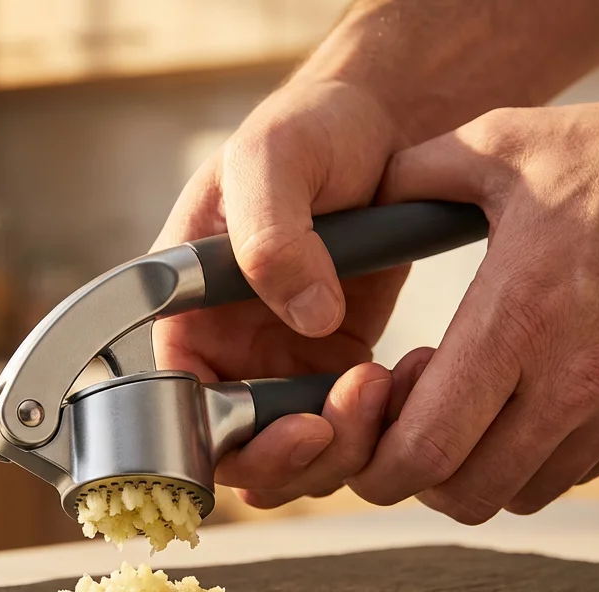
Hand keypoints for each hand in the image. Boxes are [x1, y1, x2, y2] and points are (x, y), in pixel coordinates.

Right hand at [152, 80, 411, 508]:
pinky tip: (414, 376)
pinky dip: (384, 425)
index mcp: (184, 315)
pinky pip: (352, 430)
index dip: (235, 444)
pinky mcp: (335, 368)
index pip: (184, 416)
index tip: (302, 427)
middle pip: (246, 456)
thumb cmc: (305, 129)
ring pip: (303, 458)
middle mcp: (226, 353)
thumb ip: (272, 235)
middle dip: (304, 456)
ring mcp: (281, 366)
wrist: (372, 126)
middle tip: (356, 406)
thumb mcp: (273, 159)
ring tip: (392, 379)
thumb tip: (306, 318)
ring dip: (351, 445)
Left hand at [350, 91, 598, 521]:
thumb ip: (411, 176)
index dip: (375, 461)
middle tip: (414, 413)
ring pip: (519, 495)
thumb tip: (357, 209)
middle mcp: (574, 380)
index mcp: (519, 317)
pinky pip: (575, 474)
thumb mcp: (501, 143)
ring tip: (473, 400)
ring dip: (475, 467)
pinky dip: (533, 458)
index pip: (426, 447)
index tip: (368, 419)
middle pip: (464, 494)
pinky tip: (527, 395)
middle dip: (415, 474)